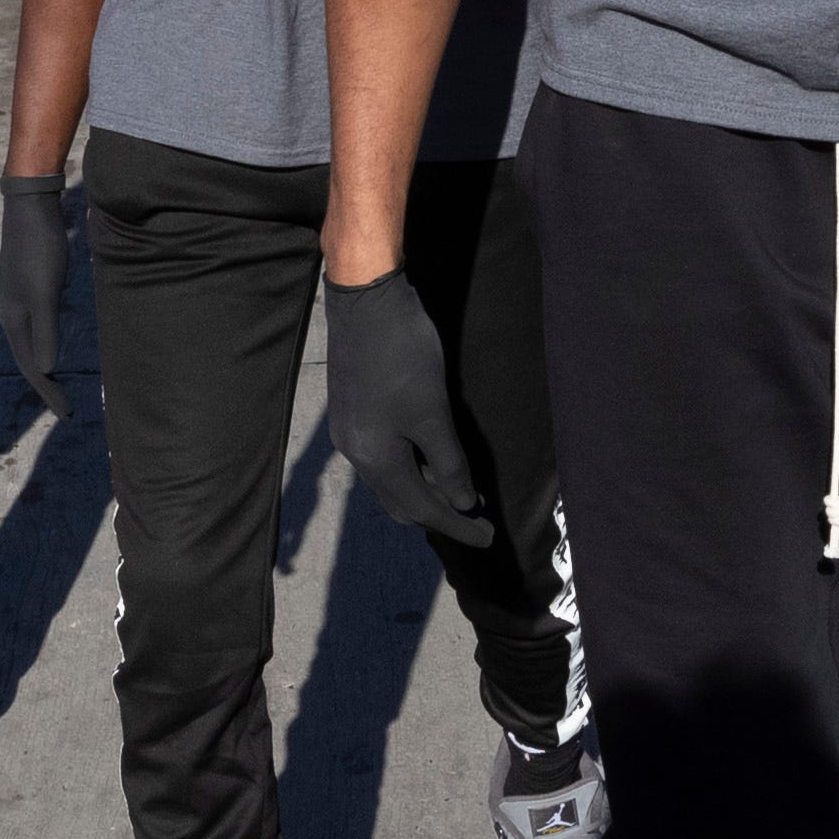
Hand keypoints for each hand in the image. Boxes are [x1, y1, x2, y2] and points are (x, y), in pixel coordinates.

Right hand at [0, 173, 72, 412]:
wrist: (31, 207)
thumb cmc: (40, 249)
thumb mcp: (46, 292)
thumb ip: (46, 330)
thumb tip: (48, 369)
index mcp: (13, 318)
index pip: (32, 366)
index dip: (48, 392)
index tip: (66, 414)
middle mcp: (10, 312)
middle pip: (27, 358)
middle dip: (45, 384)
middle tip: (66, 408)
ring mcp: (18, 298)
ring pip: (30, 341)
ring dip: (44, 365)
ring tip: (57, 383)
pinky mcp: (28, 284)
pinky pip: (36, 325)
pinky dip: (45, 342)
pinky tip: (54, 342)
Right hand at [319, 270, 490, 542]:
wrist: (365, 301)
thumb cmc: (403, 356)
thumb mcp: (433, 412)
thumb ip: (448, 462)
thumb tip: (461, 503)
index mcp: (375, 458)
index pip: (422, 509)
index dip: (458, 526)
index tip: (489, 538)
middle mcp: (356, 454)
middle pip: (400, 502)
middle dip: (439, 515)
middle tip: (476, 520)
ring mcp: (349, 433)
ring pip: (390, 482)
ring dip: (424, 492)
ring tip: (459, 494)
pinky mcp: (352, 413)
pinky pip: (383, 460)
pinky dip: (410, 470)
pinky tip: (431, 461)